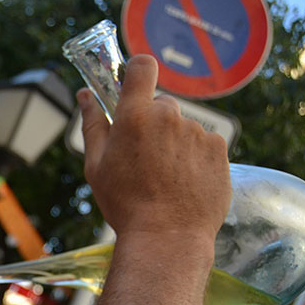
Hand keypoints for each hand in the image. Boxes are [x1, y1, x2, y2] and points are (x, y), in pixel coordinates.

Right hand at [78, 55, 230, 248]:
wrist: (167, 238)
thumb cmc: (125, 204)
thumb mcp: (96, 166)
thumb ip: (93, 124)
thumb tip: (85, 95)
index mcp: (135, 116)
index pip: (142, 66)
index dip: (137, 70)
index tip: (132, 85)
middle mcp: (169, 117)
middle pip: (161, 105)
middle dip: (152, 124)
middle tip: (143, 158)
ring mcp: (197, 132)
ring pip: (182, 128)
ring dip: (174, 144)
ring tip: (165, 179)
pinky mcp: (219, 150)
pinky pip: (203, 144)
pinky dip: (194, 158)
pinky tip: (183, 183)